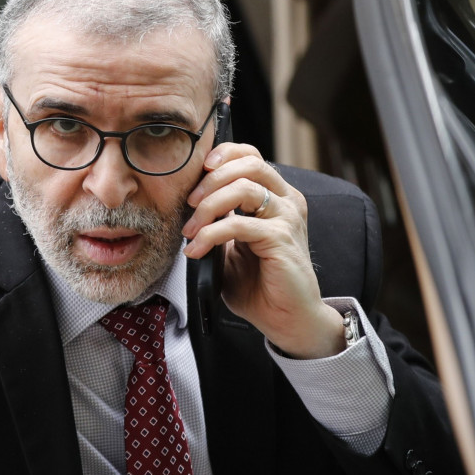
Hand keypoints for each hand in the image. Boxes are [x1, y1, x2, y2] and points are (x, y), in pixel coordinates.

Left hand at [182, 143, 344, 357]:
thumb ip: (218, 223)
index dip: (223, 155)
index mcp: (276, 197)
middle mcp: (286, 201)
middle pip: (249, 163)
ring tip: (190, 231)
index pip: (251, 156)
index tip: (197, 173)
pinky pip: (239, 224)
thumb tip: (186, 209)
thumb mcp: (231, 248)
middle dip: (211, 179)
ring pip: (243, 188)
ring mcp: (287, 217)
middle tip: (189, 203)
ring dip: (208, 206)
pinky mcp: (282, 238)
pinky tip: (197, 250)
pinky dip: (211, 234)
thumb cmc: (261, 286)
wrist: (287, 319)